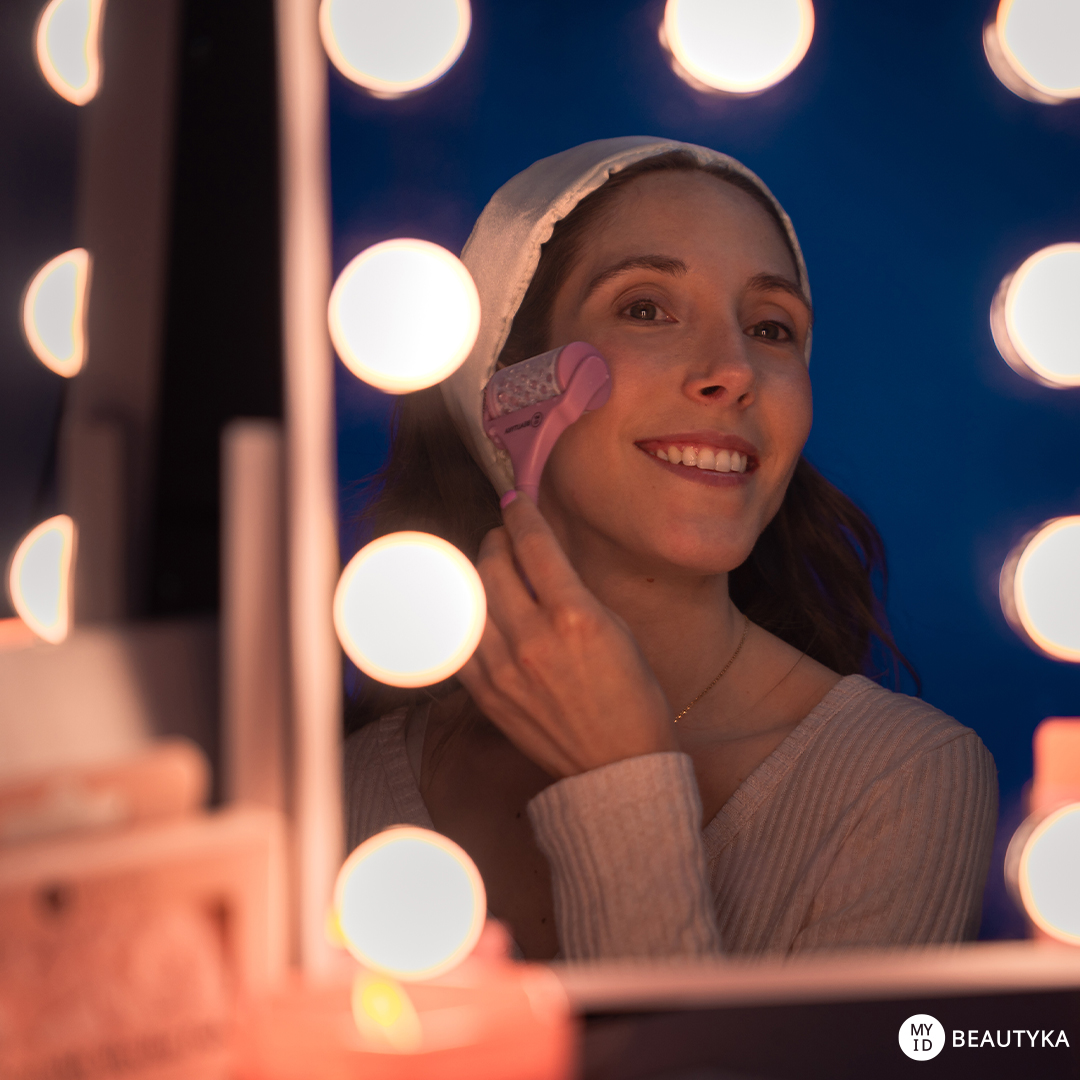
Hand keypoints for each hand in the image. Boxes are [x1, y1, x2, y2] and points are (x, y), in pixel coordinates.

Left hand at [457, 493, 675, 777]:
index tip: (514, 501)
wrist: (617, 763)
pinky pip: (460, 639)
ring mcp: (502, 668)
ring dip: (478, 575)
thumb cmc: (631, 696)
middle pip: (492, 564)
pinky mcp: (486, 692)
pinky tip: (478, 611)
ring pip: (469, 598)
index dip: (520, 514)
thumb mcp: (616, 629)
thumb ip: (573, 592)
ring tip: (492, 572)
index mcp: (574, 617)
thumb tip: (541, 561)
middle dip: (497, 541)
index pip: (533, 545)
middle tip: (506, 539)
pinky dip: (466, 617)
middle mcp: (531, 638)